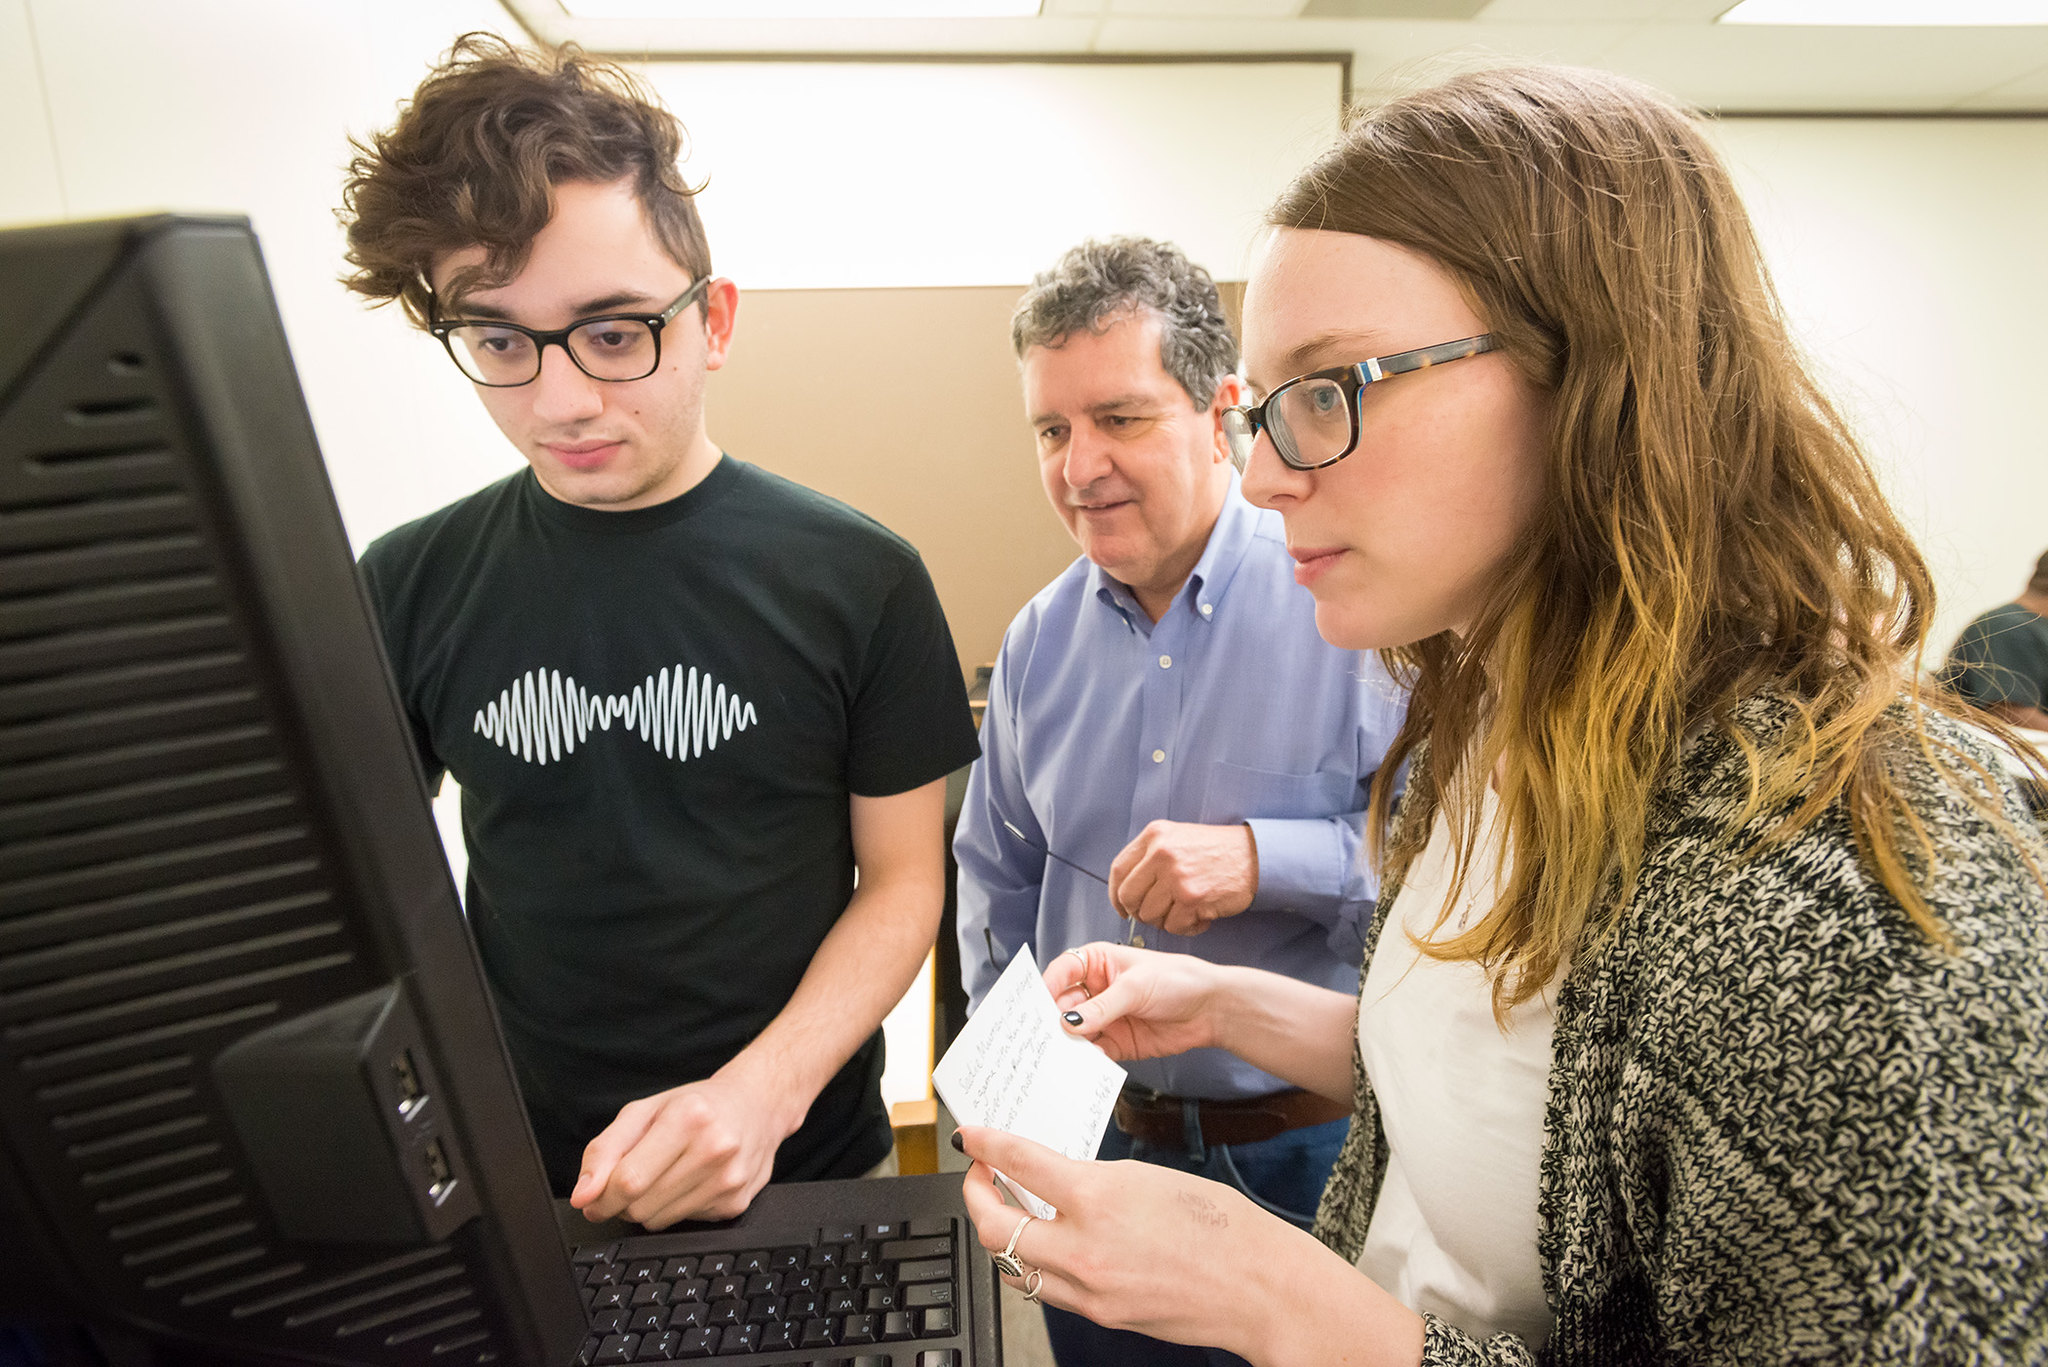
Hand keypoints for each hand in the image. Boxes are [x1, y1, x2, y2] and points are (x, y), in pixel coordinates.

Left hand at [569, 1070, 796, 1228]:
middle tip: (632, 1179)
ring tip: (663, 1177)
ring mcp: (729, 1179)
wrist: (758, 1106)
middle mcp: (715, 1148)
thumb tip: (583, 1195)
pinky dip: (675, 1209)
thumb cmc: (695, 1106)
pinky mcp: (736, 1204)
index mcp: (688, 1117)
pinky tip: (689, 1182)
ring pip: (658, 1221)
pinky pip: (683, 1224)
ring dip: (648, 1207)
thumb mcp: (645, 1111)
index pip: (629, 1180)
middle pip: (641, 1205)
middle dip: (623, 1201)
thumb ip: (605, 1150)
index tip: (592, 1199)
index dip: (601, 1197)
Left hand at [957, 1126, 1281, 1358]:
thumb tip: (1057, 1180)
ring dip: (999, 1235)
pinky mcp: (1100, 1315)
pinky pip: (1047, 1289)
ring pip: (1013, 1267)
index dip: (986, 1145)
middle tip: (980, 1176)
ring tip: (1006, 1209)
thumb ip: (1093, 1180)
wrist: (1259, 1287)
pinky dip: (1034, 1263)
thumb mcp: (1149, 1178)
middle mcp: (1085, 1249)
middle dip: (975, 1197)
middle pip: (994, 1228)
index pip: (1020, 1163)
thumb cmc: (1221, 1227)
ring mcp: (1090, 1291)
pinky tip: (1047, 1243)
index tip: (971, 1137)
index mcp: (1100, 1199)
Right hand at [1043, 943, 1224, 1062]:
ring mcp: (1105, 1017)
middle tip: (1043, 1037)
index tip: (1034, 1004)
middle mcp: (1096, 989)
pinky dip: (1086, 1060)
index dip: (1046, 986)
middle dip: (1053, 1020)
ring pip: (1075, 1032)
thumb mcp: (1135, 987)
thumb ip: (1102, 1007)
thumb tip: (1068, 1022)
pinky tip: (1082, 1066)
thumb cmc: (1177, 980)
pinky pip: (1093, 1052)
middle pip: (1063, 1005)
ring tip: (1059, 1055)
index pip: (1062, 971)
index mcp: (1098, 962)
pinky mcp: (1116, 1042)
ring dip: (1067, 1043)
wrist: (1211, 1008)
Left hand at [1108, 821, 1256, 936]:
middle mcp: (1161, 854)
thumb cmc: (1217, 850)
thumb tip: (1126, 890)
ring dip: (1165, 921)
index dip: (1116, 895)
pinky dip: (1186, 928)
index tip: (1122, 907)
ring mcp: (1176, 876)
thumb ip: (1150, 857)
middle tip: (1157, 914)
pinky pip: (1174, 926)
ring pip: (1150, 915)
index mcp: (1154, 835)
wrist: (1255, 856)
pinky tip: (1199, 918)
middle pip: (1129, 896)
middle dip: (1140, 912)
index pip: (1118, 870)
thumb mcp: (1177, 838)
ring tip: (1184, 912)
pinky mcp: (1192, 898)